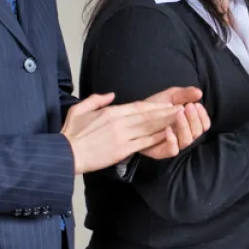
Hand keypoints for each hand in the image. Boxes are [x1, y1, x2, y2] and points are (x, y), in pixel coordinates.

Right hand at [61, 93, 186, 174]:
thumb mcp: (79, 110)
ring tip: (181, 119)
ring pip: (149, 128)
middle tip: (183, 109)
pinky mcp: (122, 150)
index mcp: (111, 112)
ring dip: (166, 123)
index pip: (139, 106)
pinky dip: (157, 139)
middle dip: (167, 113)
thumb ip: (97, 100)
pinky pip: (144, 143)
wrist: (65, 155)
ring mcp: (122, 137)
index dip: (156, 106)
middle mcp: (119, 122)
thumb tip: (111, 94)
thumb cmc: (71, 133)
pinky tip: (169, 135)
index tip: (169, 104)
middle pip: (148, 116)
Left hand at [138, 86, 210, 159]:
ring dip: (185, 127)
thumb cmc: (154, 107)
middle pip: (197, 133)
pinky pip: (172, 151)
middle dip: (195, 119)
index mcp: (189, 125)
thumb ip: (184, 94)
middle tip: (188, 107)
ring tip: (179, 113)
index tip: (196, 104)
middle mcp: (183, 136)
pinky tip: (168, 129)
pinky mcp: (161, 152)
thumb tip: (199, 93)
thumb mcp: (170, 96)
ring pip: (187, 141)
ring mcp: (173, 145)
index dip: (203, 116)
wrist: (133, 115)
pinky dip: (172, 141)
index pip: (203, 125)